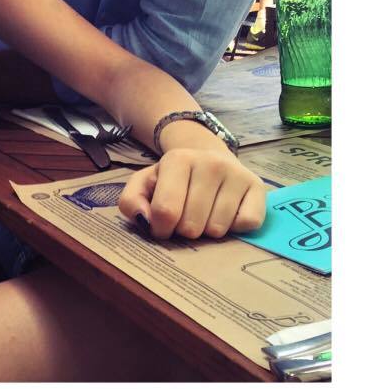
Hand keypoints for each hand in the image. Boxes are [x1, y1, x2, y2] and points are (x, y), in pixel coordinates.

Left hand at [118, 148, 266, 239]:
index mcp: (177, 159)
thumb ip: (131, 201)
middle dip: (184, 230)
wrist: (208, 158)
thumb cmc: (173, 178)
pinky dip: (235, 229)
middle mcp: (209, 162)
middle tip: (186, 216)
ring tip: (205, 213)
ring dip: (208, 230)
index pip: (165, 211)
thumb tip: (144, 219)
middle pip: (192, 225)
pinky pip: (246, 225)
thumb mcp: (145, 184)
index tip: (162, 225)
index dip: (161, 228)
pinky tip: (226, 213)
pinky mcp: (257, 187)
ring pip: (218, 229)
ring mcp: (236, 173)